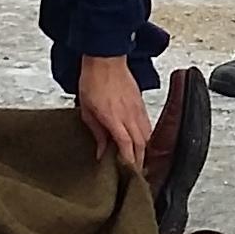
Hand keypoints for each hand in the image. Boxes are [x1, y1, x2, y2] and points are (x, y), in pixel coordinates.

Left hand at [75, 53, 151, 172]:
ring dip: (144, 150)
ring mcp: (137, 109)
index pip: (127, 145)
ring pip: (147, 136)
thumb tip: (102, 152)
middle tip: (135, 173)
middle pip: (141, 144)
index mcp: (114, 117)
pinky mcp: (141, 104)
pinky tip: (141, 143)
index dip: (129, 161)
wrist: (105, 59)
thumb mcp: (87, 110)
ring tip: (139, 162)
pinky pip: (148, 125)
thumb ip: (97, 133)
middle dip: (139, 161)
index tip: (127, 172)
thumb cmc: (93, 81)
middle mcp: (129, 115)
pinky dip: (146, 137)